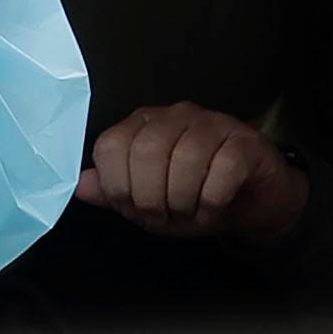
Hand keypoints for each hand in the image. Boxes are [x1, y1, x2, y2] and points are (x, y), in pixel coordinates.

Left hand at [76, 103, 310, 243]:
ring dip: (183, 200)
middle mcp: (175, 115)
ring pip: (186, 158)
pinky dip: (212, 199)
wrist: (252, 202)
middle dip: (149, 198)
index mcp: (142, 125)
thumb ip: (114, 192)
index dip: (117, 187)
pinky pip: (223, 168)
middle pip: (147, 151)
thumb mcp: (148, 201)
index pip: (111, 146)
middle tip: (162, 217)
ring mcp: (212, 123)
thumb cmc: (194, 197)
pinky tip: (212, 209)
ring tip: (189, 214)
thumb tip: (80, 187)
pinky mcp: (245, 141)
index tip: (133, 209)